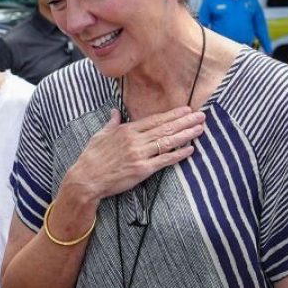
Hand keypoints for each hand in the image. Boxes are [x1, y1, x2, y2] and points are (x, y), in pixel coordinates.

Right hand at [65, 107, 206, 204]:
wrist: (86, 178)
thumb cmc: (92, 157)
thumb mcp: (100, 135)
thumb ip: (112, 123)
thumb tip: (115, 112)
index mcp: (127, 130)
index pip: (155, 120)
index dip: (173, 114)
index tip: (186, 109)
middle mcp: (135, 140)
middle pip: (165, 128)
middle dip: (185, 121)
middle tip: (201, 116)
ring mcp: (140, 155)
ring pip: (167, 142)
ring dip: (186, 135)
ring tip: (200, 129)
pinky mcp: (142, 170)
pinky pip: (164, 161)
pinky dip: (178, 155)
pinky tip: (190, 149)